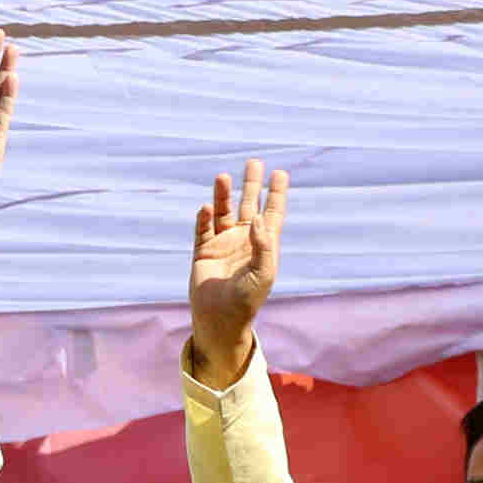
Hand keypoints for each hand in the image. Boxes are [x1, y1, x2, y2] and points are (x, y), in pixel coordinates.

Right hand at [186, 159, 285, 389]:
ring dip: (223, 194)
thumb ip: (264, 245)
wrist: (219, 320)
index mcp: (262, 245)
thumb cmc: (247, 300)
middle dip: (252, 185)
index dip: (276, 194)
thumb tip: (259, 218)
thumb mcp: (263, 273)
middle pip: (249, 205)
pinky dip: (203, 218)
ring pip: (223, 211)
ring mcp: (222, 244)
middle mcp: (243, 240)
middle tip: (255, 162)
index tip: (280, 173)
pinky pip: (202, 229)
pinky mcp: (203, 251)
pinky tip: (205, 207)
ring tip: (222, 176)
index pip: (272, 213)